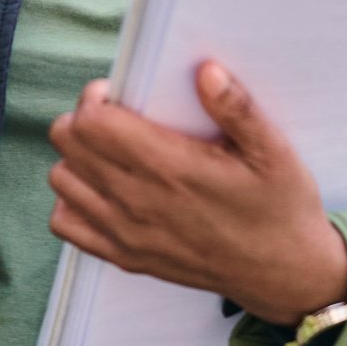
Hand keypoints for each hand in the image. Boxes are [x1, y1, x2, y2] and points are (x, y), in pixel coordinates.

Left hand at [48, 63, 346, 326]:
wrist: (284, 274)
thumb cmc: (279, 207)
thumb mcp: (273, 151)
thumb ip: (238, 109)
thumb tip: (206, 71)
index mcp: (172, 169)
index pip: (92, 124)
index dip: (97, 98)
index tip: (122, 93)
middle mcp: (140, 202)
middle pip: (68, 144)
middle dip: (84, 119)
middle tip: (117, 115)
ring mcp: (128, 234)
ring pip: (62, 181)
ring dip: (77, 157)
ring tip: (111, 150)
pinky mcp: (126, 257)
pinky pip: (67, 225)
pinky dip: (74, 201)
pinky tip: (106, 188)